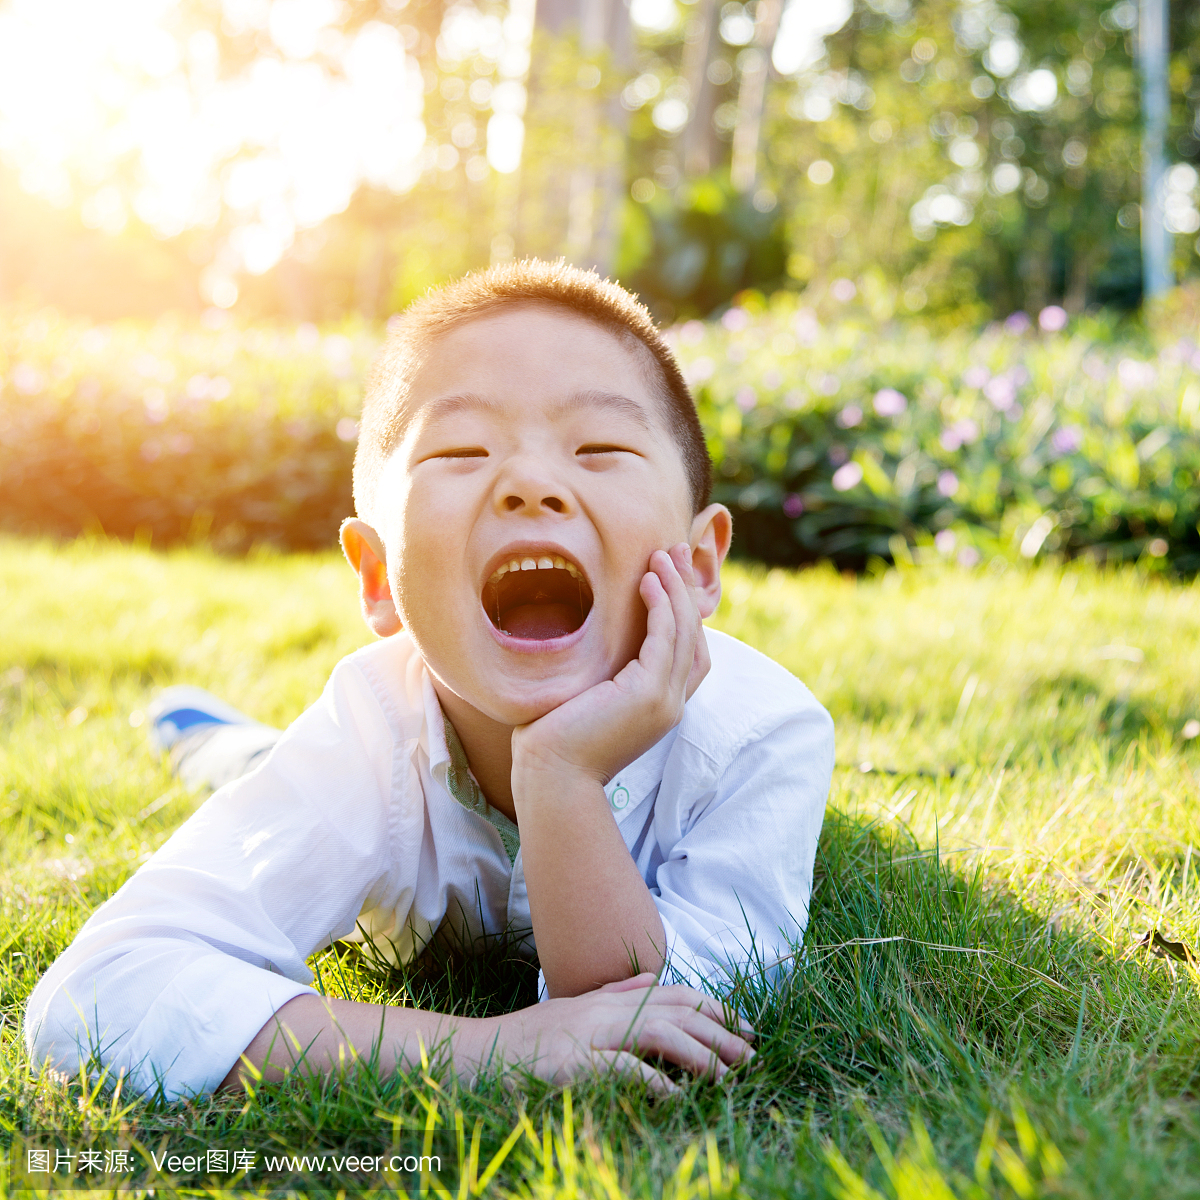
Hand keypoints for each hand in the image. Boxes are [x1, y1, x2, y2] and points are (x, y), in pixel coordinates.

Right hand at [486, 973, 754, 1094]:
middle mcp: (602, 1010)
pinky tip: (677, 1099)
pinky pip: (622, 1068)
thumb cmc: (524, 1040)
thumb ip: (613, 995)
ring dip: (698, 1055)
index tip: (745, 1028)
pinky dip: (654, 1082)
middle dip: (719, 1031)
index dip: (714, 1007)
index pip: (673, 992)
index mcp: (606, 999)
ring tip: (726, 1078)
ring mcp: (586, 1034)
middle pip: (674, 1010)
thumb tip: (652, 978)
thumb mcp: (572, 1011)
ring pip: (657, 1031)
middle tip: (751, 1057)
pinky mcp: (571, 1063)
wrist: (472, 1054)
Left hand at [511, 543, 710, 788]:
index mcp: (660, 706)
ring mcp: (665, 701)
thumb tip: (585, 640)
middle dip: (686, 589)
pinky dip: (661, 605)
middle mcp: (671, 704)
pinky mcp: (649, 695)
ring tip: (662, 555)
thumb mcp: (587, 698)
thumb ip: (601, 672)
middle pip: (694, 635)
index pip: (688, 651)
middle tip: (675, 550)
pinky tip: (648, 580)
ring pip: (684, 631)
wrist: (551, 775)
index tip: (667, 573)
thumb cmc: (556, 739)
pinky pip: (665, 638)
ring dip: (676, 589)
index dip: (684, 610)